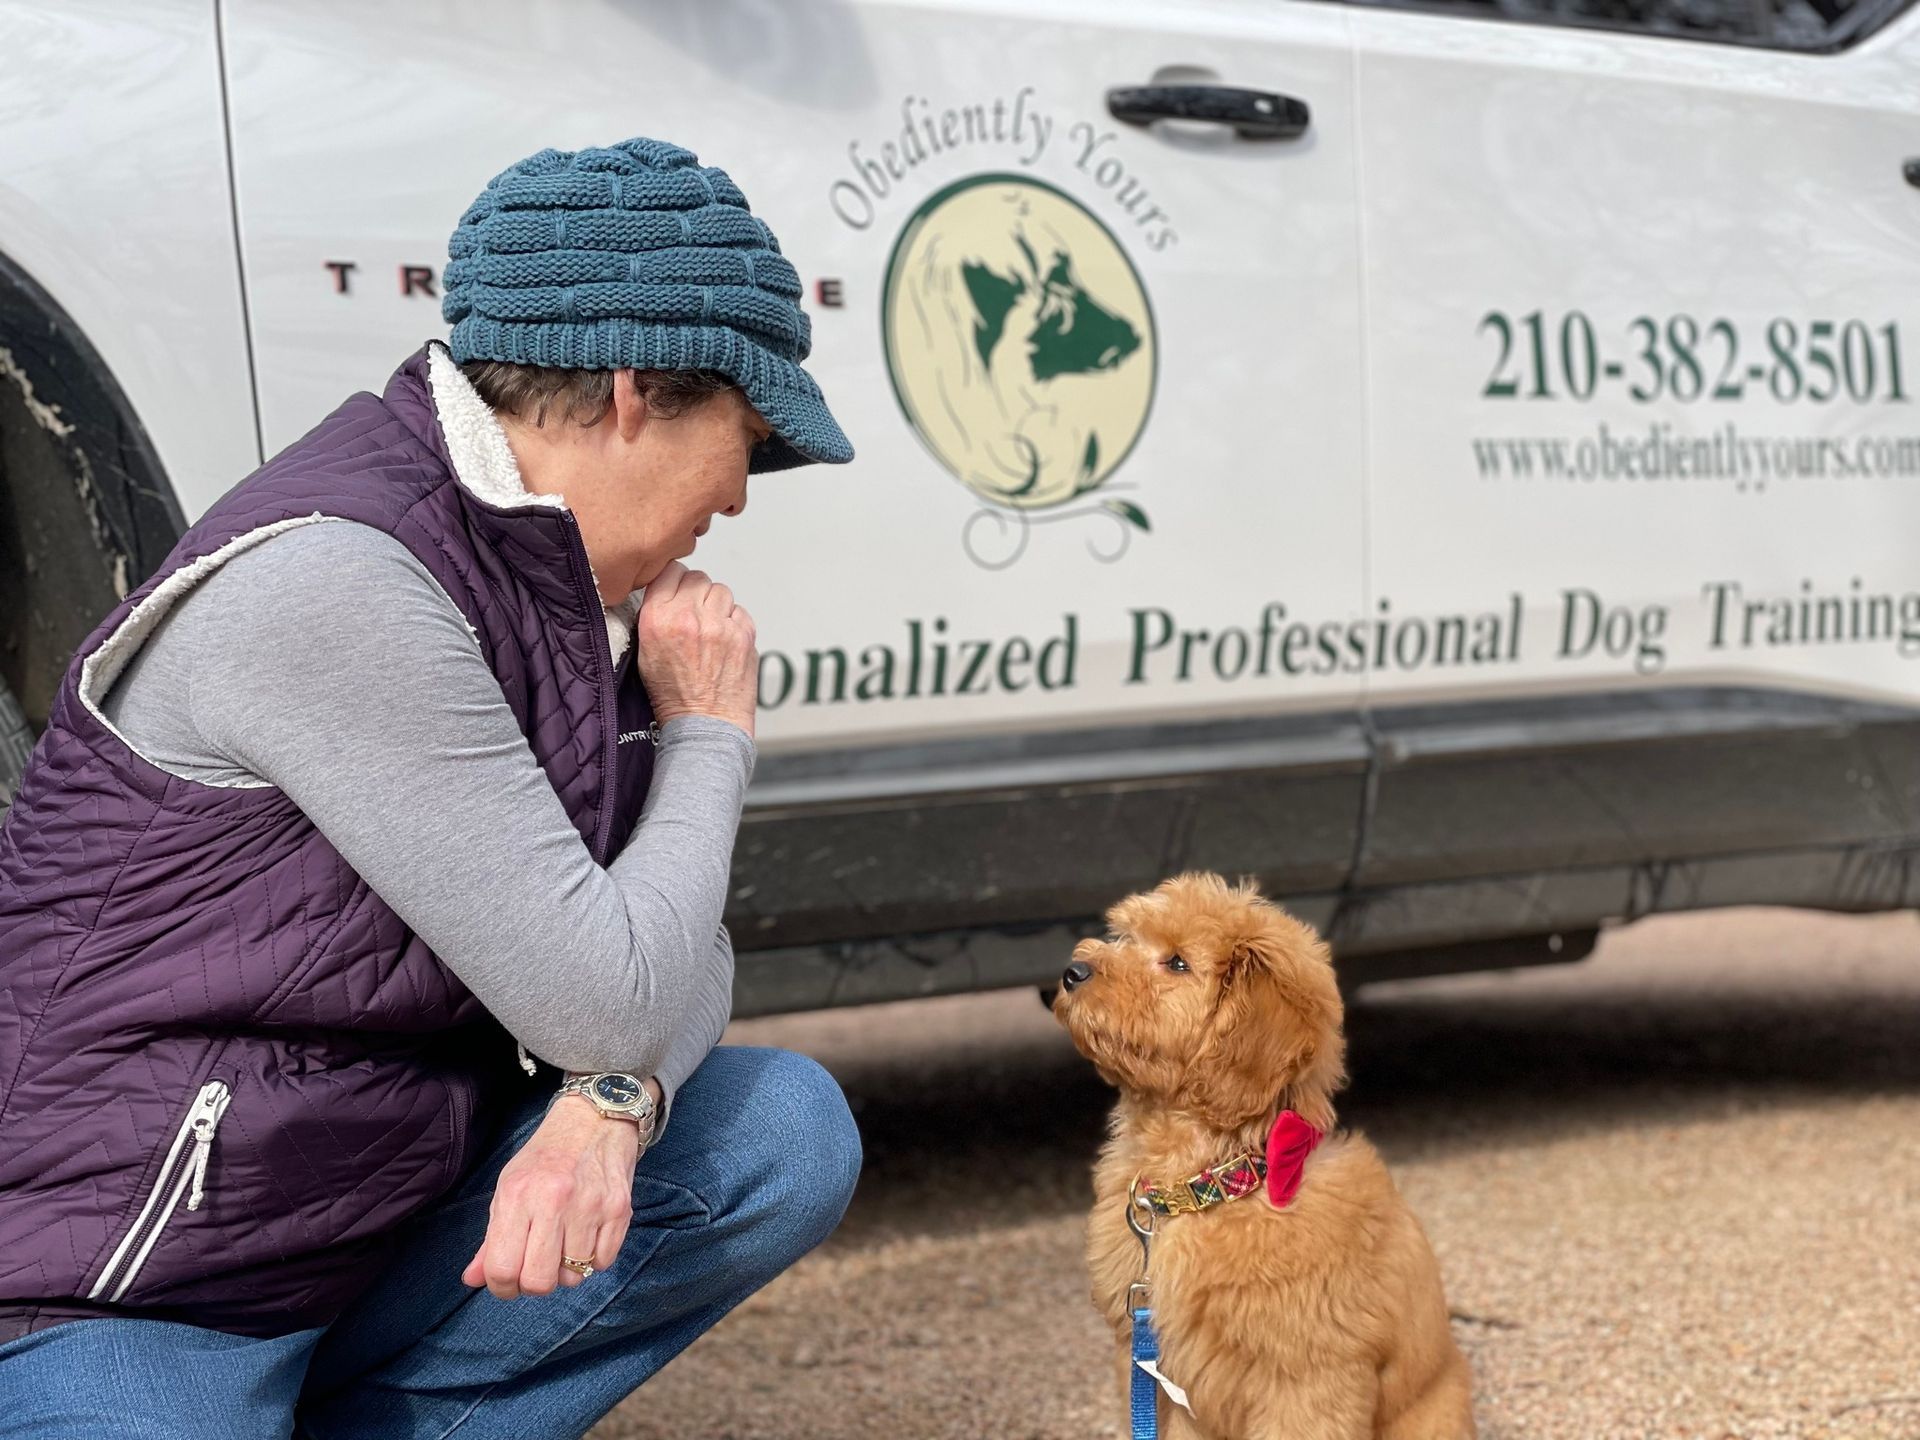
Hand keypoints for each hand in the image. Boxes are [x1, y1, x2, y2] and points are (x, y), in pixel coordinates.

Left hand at [460, 1079, 660, 1297]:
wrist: (594, 1118)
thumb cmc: (546, 1156)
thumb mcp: (509, 1187)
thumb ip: (491, 1237)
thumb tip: (473, 1280)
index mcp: (517, 1195)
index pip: (501, 1269)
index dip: (502, 1287)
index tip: (508, 1280)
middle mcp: (553, 1201)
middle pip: (539, 1282)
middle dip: (535, 1284)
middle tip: (537, 1267)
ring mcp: (590, 1206)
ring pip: (574, 1277)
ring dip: (567, 1269)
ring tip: (565, 1244)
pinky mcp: (619, 1209)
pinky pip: (603, 1263)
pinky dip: (594, 1258)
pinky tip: (587, 1236)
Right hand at [637, 561, 756, 737]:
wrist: (704, 723)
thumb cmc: (674, 695)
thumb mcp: (646, 652)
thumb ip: (655, 616)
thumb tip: (669, 590)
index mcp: (658, 619)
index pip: (670, 571)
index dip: (674, 580)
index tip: (676, 590)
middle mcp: (689, 617)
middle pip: (698, 578)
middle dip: (696, 592)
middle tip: (695, 614)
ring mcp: (719, 625)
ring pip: (721, 591)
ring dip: (716, 605)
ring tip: (710, 629)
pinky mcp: (743, 634)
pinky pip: (740, 611)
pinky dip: (734, 622)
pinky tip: (725, 642)